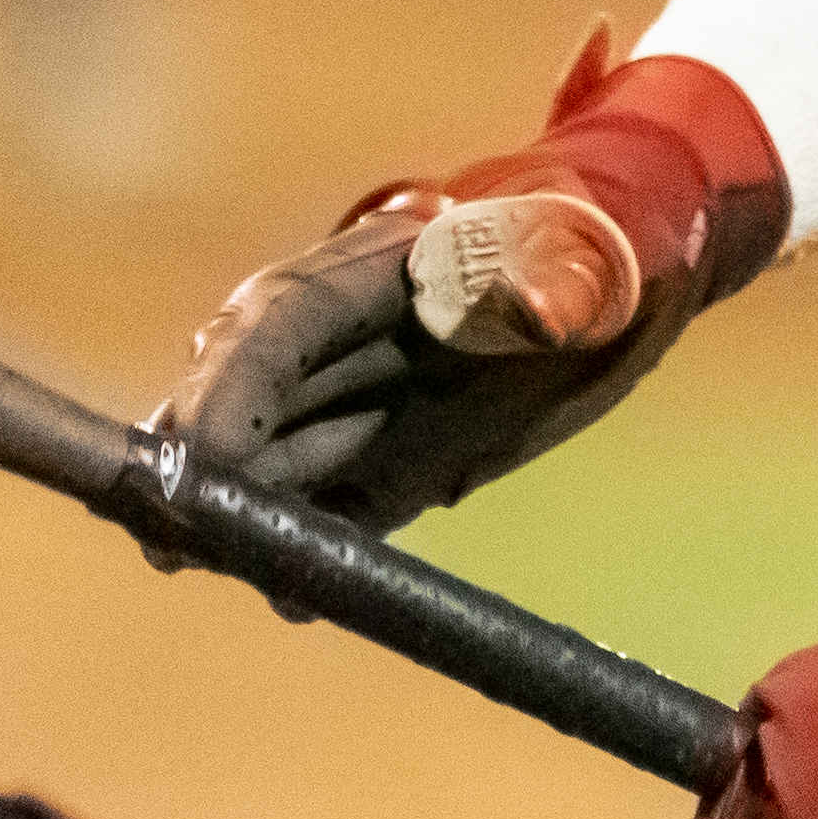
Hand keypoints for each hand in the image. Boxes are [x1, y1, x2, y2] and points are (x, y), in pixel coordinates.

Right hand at [153, 30, 784, 532]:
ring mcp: (353, 407)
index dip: (222, 394)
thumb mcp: (595, 243)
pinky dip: (301, 558)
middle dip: (196, 475)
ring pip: (259, 474)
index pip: (271, 329)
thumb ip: (559, 275)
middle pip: (234, 409)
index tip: (187, 464)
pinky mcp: (385, 467)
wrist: (640, 258)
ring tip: (262, 574)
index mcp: (369, 267)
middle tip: (177, 546)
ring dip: (240, 527)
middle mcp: (336, 341)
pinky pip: (321, 521)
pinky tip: (302, 591)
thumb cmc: (609, 227)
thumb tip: (540, 309)